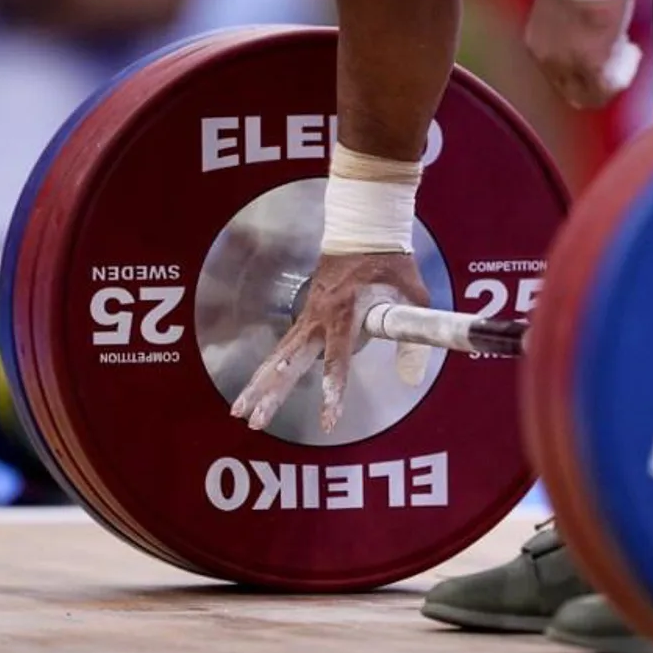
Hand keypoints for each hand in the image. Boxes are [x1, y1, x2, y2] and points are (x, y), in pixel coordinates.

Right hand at [229, 252, 431, 433]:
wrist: (363, 230)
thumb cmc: (390, 263)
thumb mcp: (413, 296)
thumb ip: (413, 339)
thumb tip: (411, 379)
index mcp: (344, 314)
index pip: (336, 363)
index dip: (332, 393)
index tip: (328, 422)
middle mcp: (319, 318)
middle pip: (289, 363)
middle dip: (271, 393)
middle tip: (254, 421)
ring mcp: (309, 316)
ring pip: (278, 357)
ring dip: (259, 384)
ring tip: (240, 413)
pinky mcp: (306, 316)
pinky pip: (284, 346)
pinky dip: (267, 368)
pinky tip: (256, 390)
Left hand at [524, 0, 636, 109]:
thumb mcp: (561, 10)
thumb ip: (568, 30)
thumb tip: (585, 37)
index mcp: (536, 43)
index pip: (554, 75)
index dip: (577, 74)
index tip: (595, 62)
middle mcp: (547, 60)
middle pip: (568, 90)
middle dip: (591, 85)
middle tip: (612, 71)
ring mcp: (568, 66)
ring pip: (586, 95)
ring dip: (606, 84)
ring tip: (623, 63)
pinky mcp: (591, 66)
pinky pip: (603, 91)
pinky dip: (617, 84)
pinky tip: (629, 64)